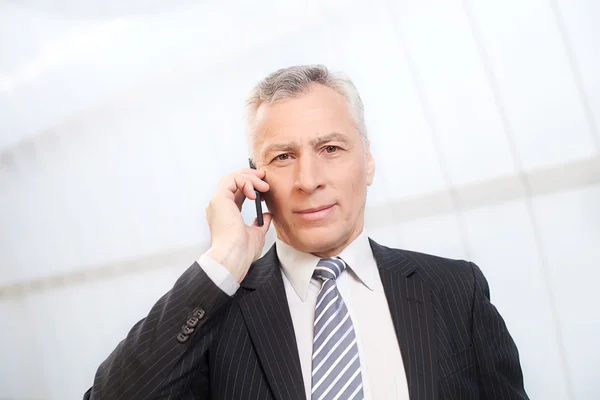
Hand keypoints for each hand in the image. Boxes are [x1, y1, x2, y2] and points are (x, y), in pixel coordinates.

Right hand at [205, 168, 271, 282]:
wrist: (234, 256)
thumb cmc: (242, 251)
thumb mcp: (256, 234)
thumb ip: (260, 223)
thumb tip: (267, 216)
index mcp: (226, 214)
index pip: (237, 193)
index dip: (250, 186)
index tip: (264, 187)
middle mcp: (219, 206)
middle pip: (232, 181)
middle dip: (249, 176)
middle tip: (264, 177)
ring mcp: (218, 202)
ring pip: (232, 177)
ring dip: (250, 178)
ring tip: (263, 186)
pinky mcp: (220, 198)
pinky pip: (232, 180)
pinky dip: (245, 181)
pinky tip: (255, 193)